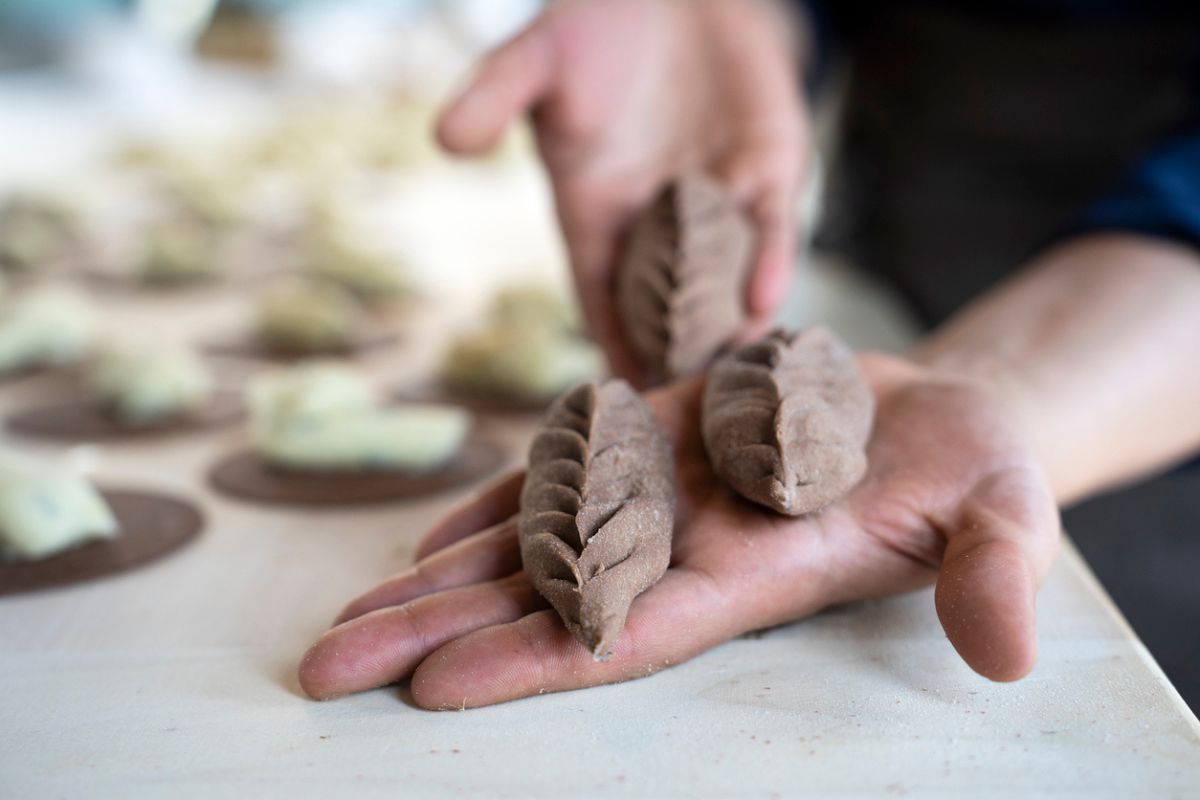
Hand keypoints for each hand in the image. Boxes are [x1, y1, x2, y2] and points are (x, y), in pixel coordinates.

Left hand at [299, 355, 1060, 707]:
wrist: (929, 421)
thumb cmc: (969, 471)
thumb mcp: (1000, 508)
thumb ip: (992, 569)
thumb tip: (1008, 650)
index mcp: (752, 574)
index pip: (627, 632)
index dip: (535, 660)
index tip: (436, 688)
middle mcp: (684, 548)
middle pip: (542, 605)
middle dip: (438, 635)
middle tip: (328, 670)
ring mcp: (660, 499)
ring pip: (531, 547)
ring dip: (439, 580)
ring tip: (348, 614)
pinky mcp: (655, 445)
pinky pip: (558, 482)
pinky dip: (492, 507)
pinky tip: (427, 537)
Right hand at [437, 0, 808, 381]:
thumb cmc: (592, 24)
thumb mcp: (536, 57)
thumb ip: (495, 96)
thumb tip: (445, 138)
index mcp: (598, 210)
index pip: (601, 290)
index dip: (609, 338)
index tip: (615, 395)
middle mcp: (660, 218)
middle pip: (669, 302)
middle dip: (675, 354)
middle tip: (680, 414)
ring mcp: (718, 197)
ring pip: (728, 277)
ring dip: (732, 326)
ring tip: (732, 381)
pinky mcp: (768, 166)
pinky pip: (771, 223)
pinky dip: (769, 259)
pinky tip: (768, 300)